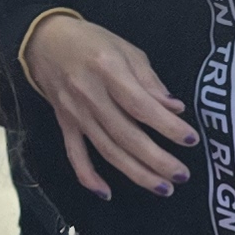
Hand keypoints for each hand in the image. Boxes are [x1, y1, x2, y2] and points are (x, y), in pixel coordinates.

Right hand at [22, 13, 192, 199]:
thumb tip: (174, 109)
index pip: (141, 106)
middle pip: (126, 134)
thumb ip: (150, 81)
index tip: (190, 139)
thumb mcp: (126, 50)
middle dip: (156, 159)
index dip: (167, 126)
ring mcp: (75, 113)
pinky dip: (88, 176)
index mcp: (108, 71)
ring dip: (134, 172)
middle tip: (181, 175)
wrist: (44, 41)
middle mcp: (90, 95)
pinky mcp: (64, 123)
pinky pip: (74, 153)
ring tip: (161, 188)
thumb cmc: (92, 42)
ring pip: (106, 149)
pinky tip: (106, 193)